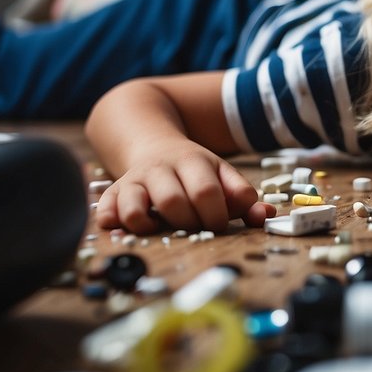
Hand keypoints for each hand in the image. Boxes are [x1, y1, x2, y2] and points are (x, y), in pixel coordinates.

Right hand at [94, 139, 273, 233]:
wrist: (152, 142)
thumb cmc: (194, 171)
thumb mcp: (222, 175)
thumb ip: (243, 196)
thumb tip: (265, 215)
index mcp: (194, 162)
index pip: (207, 192)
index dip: (216, 216)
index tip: (218, 225)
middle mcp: (161, 168)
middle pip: (173, 201)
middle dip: (187, 223)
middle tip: (193, 228)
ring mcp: (134, 180)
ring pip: (136, 206)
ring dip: (149, 226)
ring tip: (161, 228)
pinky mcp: (112, 193)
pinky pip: (106, 211)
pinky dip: (114, 223)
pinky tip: (128, 228)